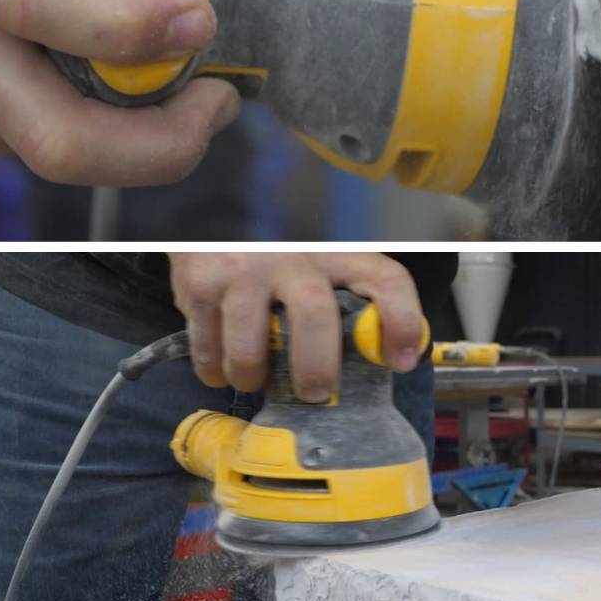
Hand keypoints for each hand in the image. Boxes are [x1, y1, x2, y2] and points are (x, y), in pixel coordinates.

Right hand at [0, 0, 266, 183]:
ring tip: (203, 94)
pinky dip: (122, 141)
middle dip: (156, 143)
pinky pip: (57, 147)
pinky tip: (159, 91)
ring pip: (59, 155)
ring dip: (148, 148)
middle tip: (218, 98)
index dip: (120, 25)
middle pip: (52, 132)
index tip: (198, 15)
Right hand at [168, 252, 423, 400]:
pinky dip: (215, 369)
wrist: (212, 207)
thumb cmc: (276, 245)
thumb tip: (385, 354)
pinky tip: (222, 365)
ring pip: (249, 346)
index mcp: (334, 249)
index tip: (400, 360)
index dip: (401, 321)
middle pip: (314, 314)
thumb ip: (349, 294)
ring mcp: (242, 268)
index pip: (383, 278)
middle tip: (314, 393)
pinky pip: (208, 348)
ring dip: (251, 377)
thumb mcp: (319, 255)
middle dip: (315, 367)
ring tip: (255, 380)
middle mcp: (291, 254)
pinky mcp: (200, 282)